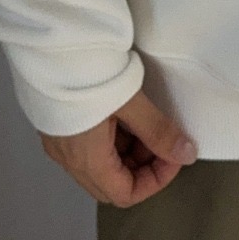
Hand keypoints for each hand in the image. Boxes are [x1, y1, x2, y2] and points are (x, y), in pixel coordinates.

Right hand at [40, 88, 197, 206]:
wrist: (51, 44)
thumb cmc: (89, 73)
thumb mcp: (130, 101)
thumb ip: (159, 131)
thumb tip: (186, 154)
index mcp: (86, 160)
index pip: (125, 195)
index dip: (155, 181)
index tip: (173, 155)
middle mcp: (68, 158)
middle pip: (111, 183)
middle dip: (143, 167)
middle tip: (162, 139)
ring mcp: (60, 142)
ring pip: (100, 165)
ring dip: (128, 152)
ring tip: (146, 122)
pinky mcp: (57, 125)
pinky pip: (88, 147)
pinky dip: (112, 140)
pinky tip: (124, 114)